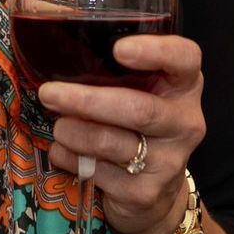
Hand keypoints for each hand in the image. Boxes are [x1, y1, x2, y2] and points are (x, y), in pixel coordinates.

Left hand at [35, 33, 205, 233]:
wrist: (156, 192)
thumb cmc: (137, 124)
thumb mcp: (139, 91)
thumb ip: (114, 69)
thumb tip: (52, 39)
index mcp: (184, 85)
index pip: (184, 58)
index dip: (156, 51)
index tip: (119, 49)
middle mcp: (184, 122)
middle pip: (140, 109)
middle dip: (88, 100)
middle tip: (49, 92)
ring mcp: (169, 161)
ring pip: (113, 142)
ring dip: (75, 132)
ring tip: (57, 125)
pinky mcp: (145, 193)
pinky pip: (100, 172)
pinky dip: (71, 159)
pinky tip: (61, 151)